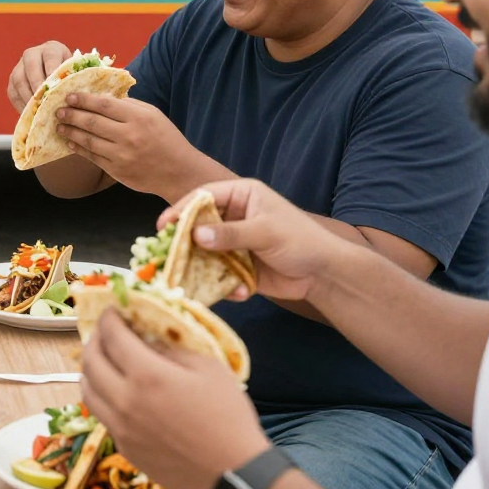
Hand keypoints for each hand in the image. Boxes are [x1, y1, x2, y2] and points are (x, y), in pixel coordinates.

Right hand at [7, 40, 70, 112]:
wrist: (56, 77)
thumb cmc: (70, 76)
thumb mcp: (74, 73)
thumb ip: (73, 80)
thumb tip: (73, 94)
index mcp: (51, 49)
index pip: (50, 57)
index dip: (52, 71)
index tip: (54, 86)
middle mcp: (33, 54)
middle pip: (31, 67)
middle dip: (37, 85)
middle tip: (43, 101)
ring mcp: (20, 67)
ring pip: (19, 80)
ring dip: (28, 97)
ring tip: (37, 111)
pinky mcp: (12, 81)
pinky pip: (13, 92)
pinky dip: (21, 104)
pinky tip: (30, 114)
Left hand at [54, 93, 188, 194]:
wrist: (179, 172)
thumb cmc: (167, 139)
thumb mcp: (153, 114)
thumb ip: (129, 105)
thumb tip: (102, 98)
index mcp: (138, 117)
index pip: (104, 105)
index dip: (84, 100)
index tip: (69, 96)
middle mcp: (128, 136)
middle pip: (92, 122)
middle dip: (72, 115)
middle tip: (58, 111)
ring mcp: (121, 155)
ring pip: (89, 140)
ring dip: (71, 132)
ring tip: (60, 126)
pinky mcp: (117, 171)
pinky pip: (93, 157)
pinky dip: (80, 149)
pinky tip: (71, 143)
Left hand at [81, 312, 269, 488]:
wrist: (234, 474)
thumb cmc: (227, 417)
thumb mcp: (207, 368)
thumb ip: (172, 349)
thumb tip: (148, 340)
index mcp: (147, 376)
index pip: (112, 336)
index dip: (108, 318)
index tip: (113, 310)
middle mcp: (125, 401)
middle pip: (90, 361)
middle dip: (95, 339)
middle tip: (106, 332)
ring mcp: (121, 429)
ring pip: (87, 391)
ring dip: (91, 370)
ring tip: (105, 361)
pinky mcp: (125, 449)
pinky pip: (102, 416)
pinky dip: (102, 397)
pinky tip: (118, 393)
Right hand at [182, 179, 344, 302]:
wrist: (324, 274)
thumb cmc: (300, 240)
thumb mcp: (265, 232)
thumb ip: (231, 234)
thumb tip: (195, 235)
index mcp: (241, 196)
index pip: (204, 196)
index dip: (183, 208)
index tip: (164, 223)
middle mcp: (234, 217)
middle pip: (199, 225)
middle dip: (186, 241)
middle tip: (168, 254)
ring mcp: (234, 243)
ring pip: (206, 252)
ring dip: (202, 267)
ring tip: (193, 280)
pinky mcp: (238, 267)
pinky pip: (220, 273)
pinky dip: (225, 284)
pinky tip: (241, 292)